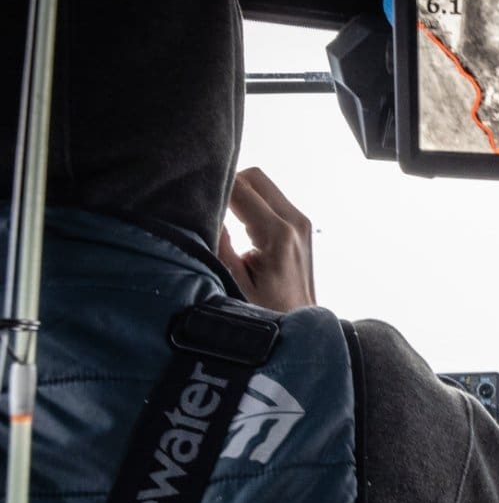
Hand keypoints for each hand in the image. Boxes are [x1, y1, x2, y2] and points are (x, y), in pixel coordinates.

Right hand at [218, 167, 316, 311]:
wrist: (301, 325)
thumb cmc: (266, 311)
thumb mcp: (233, 280)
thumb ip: (218, 242)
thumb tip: (205, 211)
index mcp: (278, 233)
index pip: (239, 188)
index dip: (213, 187)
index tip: (192, 195)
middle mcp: (295, 222)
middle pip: (253, 177)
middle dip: (228, 185)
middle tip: (209, 207)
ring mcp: (302, 223)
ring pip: (262, 185)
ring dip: (241, 194)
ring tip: (222, 217)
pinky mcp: (301, 227)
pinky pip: (271, 200)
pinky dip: (252, 203)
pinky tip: (239, 225)